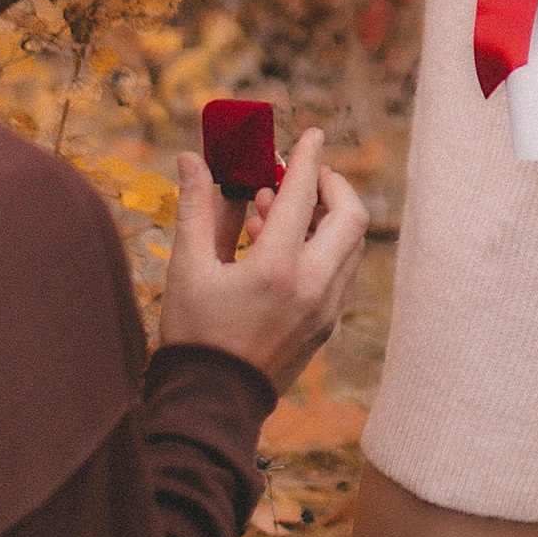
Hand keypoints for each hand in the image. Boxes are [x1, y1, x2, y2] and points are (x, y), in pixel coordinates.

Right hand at [161, 127, 367, 390]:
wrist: (212, 403)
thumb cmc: (193, 336)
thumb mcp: (187, 270)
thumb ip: (195, 208)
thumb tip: (190, 159)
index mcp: (276, 270)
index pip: (302, 196)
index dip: (306, 158)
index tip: (310, 133)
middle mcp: (312, 288)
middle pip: (351, 217)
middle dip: (330, 185)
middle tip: (301, 175)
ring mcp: (326, 309)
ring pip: (351, 245)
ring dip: (325, 217)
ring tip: (273, 212)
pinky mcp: (327, 325)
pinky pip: (341, 271)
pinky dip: (322, 247)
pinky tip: (279, 247)